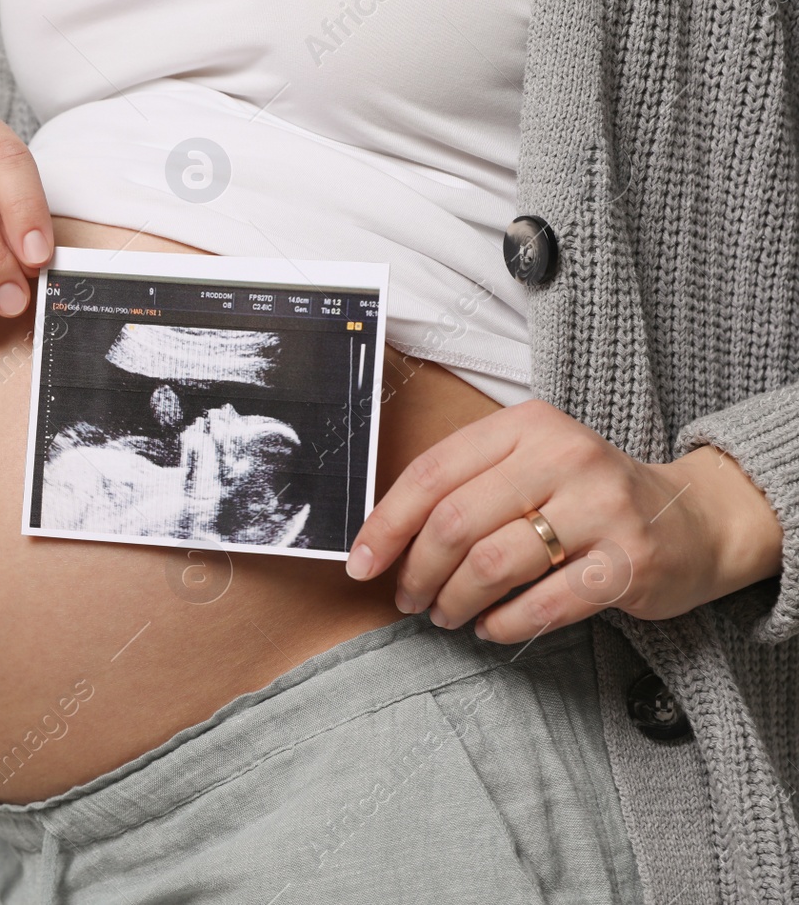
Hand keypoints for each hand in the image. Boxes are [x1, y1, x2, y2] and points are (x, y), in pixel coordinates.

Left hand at [345, 399, 783, 642]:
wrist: (693, 519)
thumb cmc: (585, 496)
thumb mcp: (527, 465)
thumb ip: (463, 485)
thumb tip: (381, 538)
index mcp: (526, 426)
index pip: (431, 474)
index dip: (386, 525)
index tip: (361, 564)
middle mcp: (565, 457)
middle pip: (455, 522)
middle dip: (418, 570)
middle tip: (408, 599)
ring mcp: (602, 508)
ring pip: (492, 564)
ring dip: (454, 600)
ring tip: (445, 615)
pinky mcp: (630, 562)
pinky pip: (544, 604)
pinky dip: (503, 623)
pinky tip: (489, 628)